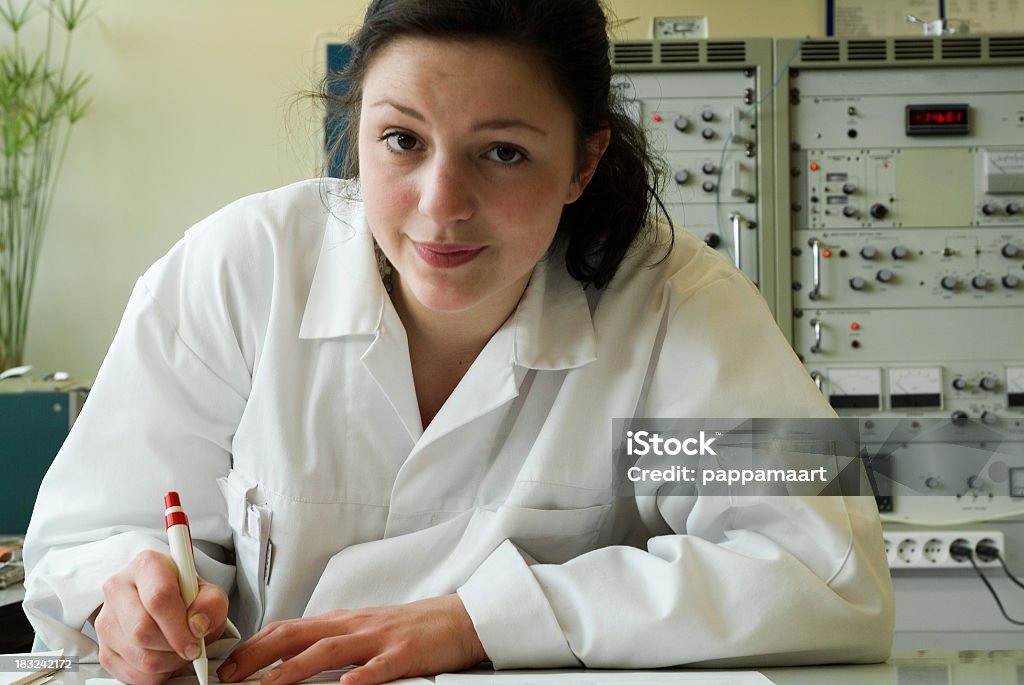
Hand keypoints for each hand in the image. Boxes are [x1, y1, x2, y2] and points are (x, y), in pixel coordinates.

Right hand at [94, 549, 228, 684]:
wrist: (170, 605)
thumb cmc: (187, 597)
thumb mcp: (209, 593)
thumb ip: (211, 604)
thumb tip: (197, 625)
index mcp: (146, 566)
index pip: (158, 597)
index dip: (179, 626)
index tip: (194, 642)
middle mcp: (119, 588)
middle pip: (142, 630)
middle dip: (173, 647)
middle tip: (190, 648)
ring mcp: (106, 620)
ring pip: (137, 656)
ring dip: (167, 663)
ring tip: (178, 650)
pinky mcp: (104, 649)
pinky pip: (130, 674)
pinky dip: (155, 675)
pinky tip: (164, 659)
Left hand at [217, 594, 486, 684]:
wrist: (457, 620)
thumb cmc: (409, 629)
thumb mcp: (363, 631)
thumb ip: (331, 641)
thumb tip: (291, 658)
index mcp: (341, 622)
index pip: (288, 628)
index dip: (254, 645)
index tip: (228, 664)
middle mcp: (354, 626)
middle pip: (298, 635)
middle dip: (259, 656)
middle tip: (230, 676)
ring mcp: (378, 639)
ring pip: (329, 650)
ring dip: (294, 669)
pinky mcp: (404, 653)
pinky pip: (378, 667)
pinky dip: (359, 678)